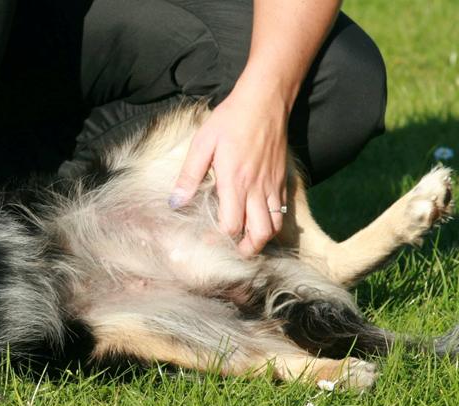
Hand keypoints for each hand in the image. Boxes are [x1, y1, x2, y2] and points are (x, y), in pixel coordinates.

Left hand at [170, 84, 290, 255]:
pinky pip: (282, 209)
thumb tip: (175, 203)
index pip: (231, 225)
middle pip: (259, 234)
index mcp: (234, 181)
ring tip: (247, 240)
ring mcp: (272, 185)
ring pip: (275, 225)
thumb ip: (189, 175)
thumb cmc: (230, 120)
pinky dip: (273, 221)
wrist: (265, 100)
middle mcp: (256, 188)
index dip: (220, 239)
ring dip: (262, 238)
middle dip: (247, 249)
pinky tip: (259, 219)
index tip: (208, 241)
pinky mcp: (282, 179)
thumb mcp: (202, 143)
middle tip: (234, 251)